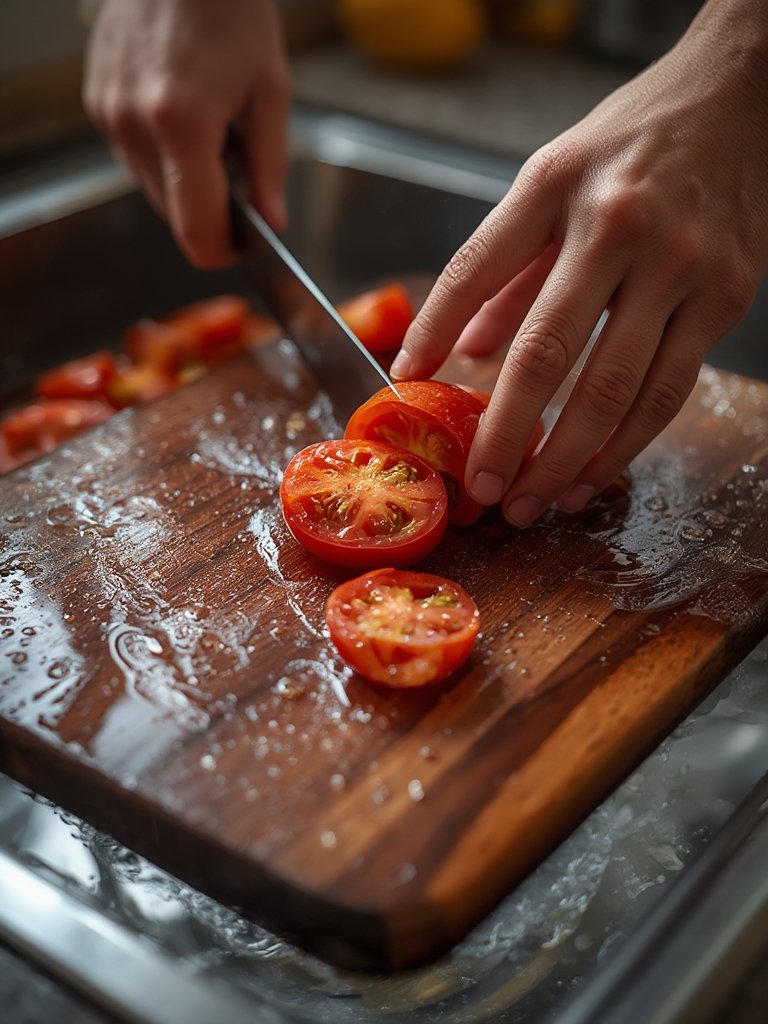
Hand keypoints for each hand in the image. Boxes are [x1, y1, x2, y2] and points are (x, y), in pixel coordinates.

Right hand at [84, 0, 290, 267]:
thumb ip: (270, 166)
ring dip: (185, 183)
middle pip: (173, 217)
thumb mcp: (271, 90)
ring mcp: (110, 114)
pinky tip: (183, 118)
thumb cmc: (231, 11)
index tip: (242, 246)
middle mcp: (135, 124)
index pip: (195, 231)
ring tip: (212, 135)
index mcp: (183, 124)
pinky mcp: (98, 103)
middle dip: (208, 212)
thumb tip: (272, 222)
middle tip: (238, 178)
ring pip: (152, 191)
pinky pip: (134, 159)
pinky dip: (162, 156)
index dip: (221, 251)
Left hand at [392, 0, 767, 525]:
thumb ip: (503, 268)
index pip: (474, 269)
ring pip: (615, 389)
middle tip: (480, 490)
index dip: (432, 331)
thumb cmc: (630, 143)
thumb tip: (462, 354)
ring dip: (565, 460)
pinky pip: (668, 391)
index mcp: (555, 187)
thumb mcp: (550, 180)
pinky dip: (624, 446)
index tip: (404, 387)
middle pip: (547, 352)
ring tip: (530, 503)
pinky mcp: (726, 297)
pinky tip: (588, 479)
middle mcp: (618, 227)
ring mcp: (680, 265)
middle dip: (506, 434)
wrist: (740, 99)